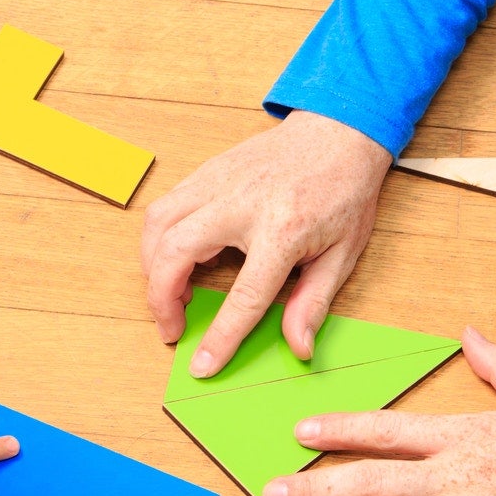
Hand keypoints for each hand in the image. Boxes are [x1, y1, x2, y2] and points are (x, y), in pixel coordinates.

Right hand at [142, 110, 391, 374]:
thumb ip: (313, 303)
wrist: (338, 130)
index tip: (201, 365)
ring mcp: (218, 182)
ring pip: (157, 225)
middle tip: (171, 328)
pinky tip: (179, 257)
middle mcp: (241, 204)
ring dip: (152, 266)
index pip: (243, 297)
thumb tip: (298, 347)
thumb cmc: (343, 191)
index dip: (220, 337)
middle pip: (175, 254)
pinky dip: (160, 238)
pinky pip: (165, 206)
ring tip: (171, 293)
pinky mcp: (206, 171)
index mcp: (282, 231)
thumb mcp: (342, 254)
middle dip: (160, 299)